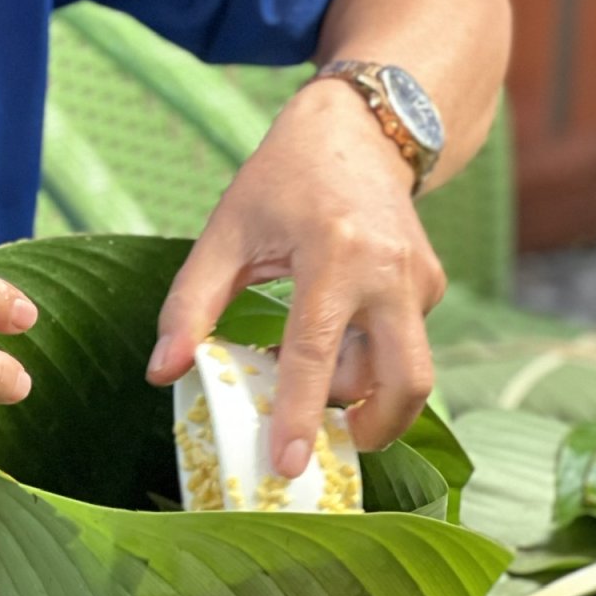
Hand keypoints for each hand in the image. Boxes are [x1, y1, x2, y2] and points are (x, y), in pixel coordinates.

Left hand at [145, 79, 446, 476]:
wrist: (355, 132)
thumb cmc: (281, 181)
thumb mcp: (224, 232)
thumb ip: (190, 303)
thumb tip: (163, 371)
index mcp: (334, 252)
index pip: (316, 351)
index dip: (302, 414)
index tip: (288, 464)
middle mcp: (389, 270)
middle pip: (404, 381)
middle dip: (370, 429)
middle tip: (323, 446)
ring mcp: (421, 278)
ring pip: (408, 370)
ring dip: (364, 394)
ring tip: (312, 380)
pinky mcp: (433, 284)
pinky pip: (407, 343)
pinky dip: (369, 360)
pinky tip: (330, 340)